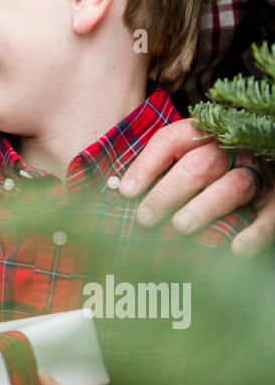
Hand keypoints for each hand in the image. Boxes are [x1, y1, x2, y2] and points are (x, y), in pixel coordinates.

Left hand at [116, 116, 274, 256]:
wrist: (264, 163)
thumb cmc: (211, 172)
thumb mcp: (187, 159)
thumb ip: (161, 171)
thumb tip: (123, 194)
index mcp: (203, 135)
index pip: (170, 141)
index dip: (146, 164)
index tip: (126, 192)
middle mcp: (231, 150)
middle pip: (198, 165)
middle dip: (169, 192)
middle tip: (145, 217)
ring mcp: (258, 173)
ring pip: (232, 186)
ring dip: (204, 207)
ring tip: (180, 226)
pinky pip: (269, 214)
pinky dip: (255, 232)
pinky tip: (237, 249)